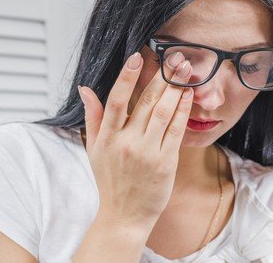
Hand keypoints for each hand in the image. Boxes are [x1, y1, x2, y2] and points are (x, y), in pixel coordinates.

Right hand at [77, 50, 193, 231]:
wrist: (125, 216)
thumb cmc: (110, 181)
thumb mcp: (94, 149)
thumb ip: (93, 117)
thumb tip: (85, 88)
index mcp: (107, 138)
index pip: (116, 100)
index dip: (127, 77)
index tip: (138, 57)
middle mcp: (126, 143)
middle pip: (145, 102)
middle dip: (162, 76)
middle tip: (175, 57)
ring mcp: (147, 153)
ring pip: (163, 113)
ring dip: (176, 88)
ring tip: (186, 69)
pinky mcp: (165, 162)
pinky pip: (176, 130)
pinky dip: (182, 110)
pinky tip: (188, 94)